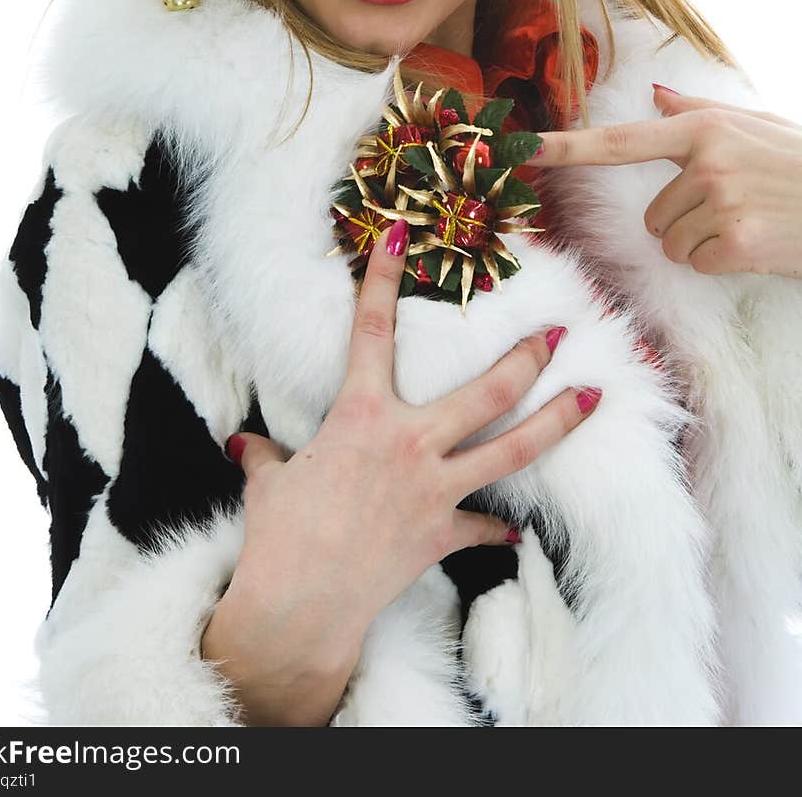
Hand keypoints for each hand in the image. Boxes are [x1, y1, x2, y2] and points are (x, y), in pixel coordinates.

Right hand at [211, 219, 600, 661]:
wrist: (299, 606)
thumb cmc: (279, 535)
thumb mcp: (270, 483)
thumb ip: (267, 458)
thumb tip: (247, 447)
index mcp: (361, 416)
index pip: (371, 331)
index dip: (381, 277)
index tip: (398, 234)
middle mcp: (410, 443)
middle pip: (487, 391)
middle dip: (528, 356)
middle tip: (560, 331)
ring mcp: (435, 490)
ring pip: (513, 449)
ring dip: (557, 422)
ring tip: (592, 397)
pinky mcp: (443, 534)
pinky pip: (483, 527)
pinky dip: (498, 529)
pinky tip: (517, 531)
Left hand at [525, 83, 801, 278]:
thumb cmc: (801, 165)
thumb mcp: (757, 126)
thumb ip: (699, 113)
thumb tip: (654, 97)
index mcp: (703, 129)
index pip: (619, 141)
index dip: (566, 147)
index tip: (522, 148)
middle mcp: (706, 161)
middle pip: (653, 216)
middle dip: (686, 221)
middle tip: (736, 210)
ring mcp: (721, 202)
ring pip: (672, 244)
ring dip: (704, 243)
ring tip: (749, 224)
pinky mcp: (737, 242)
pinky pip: (699, 264)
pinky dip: (724, 263)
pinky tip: (757, 245)